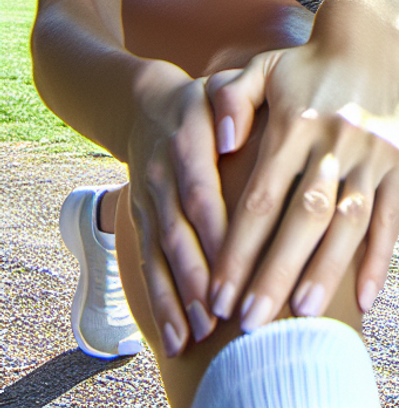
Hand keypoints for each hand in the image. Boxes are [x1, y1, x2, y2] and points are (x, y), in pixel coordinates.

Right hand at [126, 61, 223, 354]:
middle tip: (221, 313)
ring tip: (198, 334)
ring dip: (178, 298)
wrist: (146, 104)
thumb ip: (235, 96)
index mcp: (188, 140)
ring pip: (160, 256)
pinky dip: (160, 302)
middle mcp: (162, 175)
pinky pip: (147, 265)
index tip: (236, 262)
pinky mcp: (141, 222)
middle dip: (196, 276)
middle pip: (177, 232)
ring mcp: (148, 202)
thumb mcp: (224, 82)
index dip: (214, 228)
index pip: (201, 190)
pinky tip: (176, 336)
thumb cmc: (208, 97)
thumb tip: (234, 131)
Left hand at [205, 32, 398, 330]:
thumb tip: (222, 142)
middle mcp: (337, 139)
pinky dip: (380, 258)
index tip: (218, 294)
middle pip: (305, 215)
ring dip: (327, 270)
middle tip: (250, 324)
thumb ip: (229, 101)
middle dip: (276, 272)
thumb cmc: (303, 67)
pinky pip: (391, 216)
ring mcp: (374, 152)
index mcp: (296, 122)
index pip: (262, 196)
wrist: (371, 44)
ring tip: (303, 317)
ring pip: (350, 220)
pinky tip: (364, 299)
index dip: (239, 248)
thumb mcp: (259, 69)